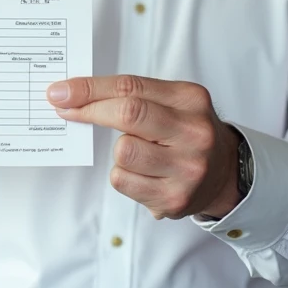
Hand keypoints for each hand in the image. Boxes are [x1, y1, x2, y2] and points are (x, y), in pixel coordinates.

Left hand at [47, 75, 241, 219]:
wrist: (226, 174)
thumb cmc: (187, 132)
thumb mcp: (173, 102)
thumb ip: (132, 95)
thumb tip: (74, 96)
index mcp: (191, 100)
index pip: (131, 87)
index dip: (90, 88)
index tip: (62, 91)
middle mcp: (194, 133)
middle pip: (128, 114)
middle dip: (90, 110)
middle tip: (67, 109)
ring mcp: (186, 169)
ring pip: (123, 152)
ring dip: (119, 151)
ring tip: (140, 153)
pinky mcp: (173, 199)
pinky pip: (123, 181)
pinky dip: (124, 175)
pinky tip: (144, 175)